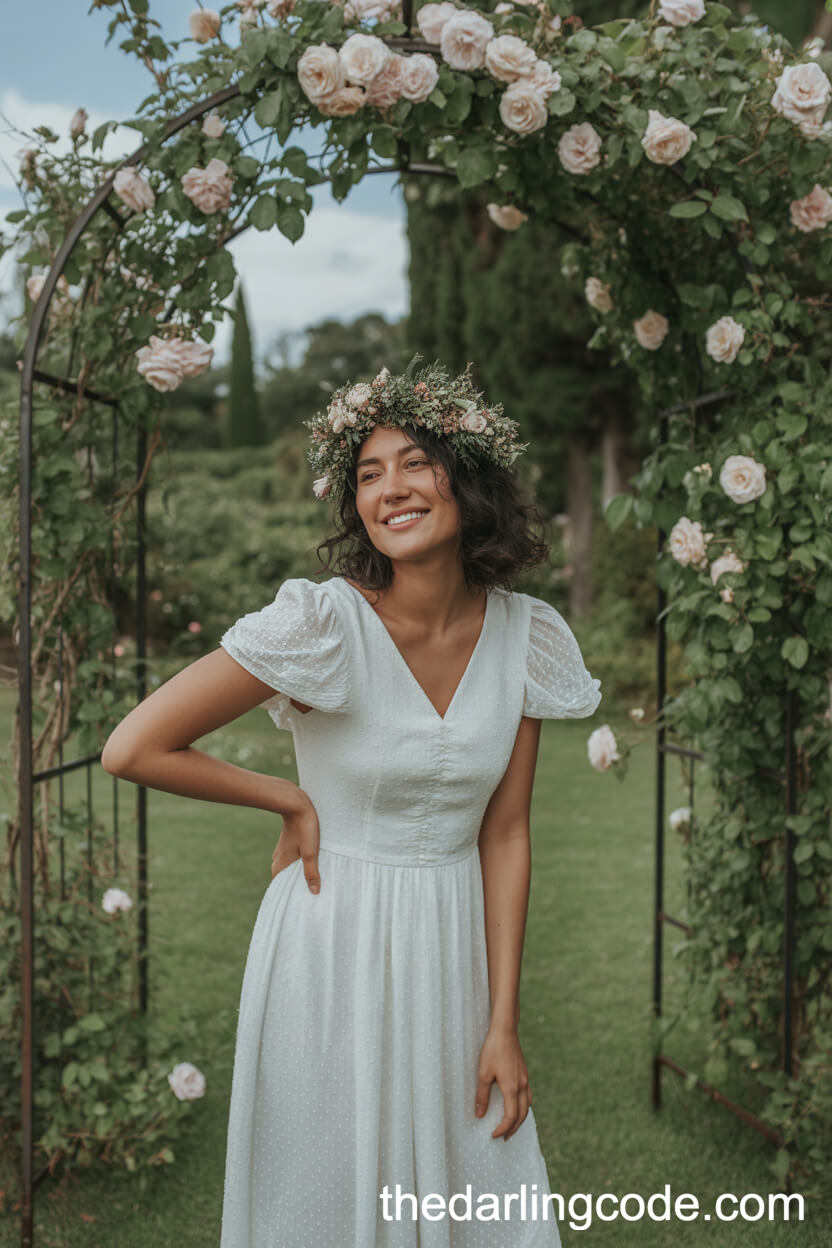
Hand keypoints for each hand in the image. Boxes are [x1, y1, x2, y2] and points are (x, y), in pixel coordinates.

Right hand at [271, 787, 320, 893]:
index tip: (300, 903)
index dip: (290, 894)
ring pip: (289, 867)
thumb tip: (314, 892)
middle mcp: (278, 859)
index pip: (280, 887)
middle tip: (310, 894)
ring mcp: (282, 850)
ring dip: (299, 873)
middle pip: (286, 878)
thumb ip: (311, 873)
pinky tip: (310, 863)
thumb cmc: (304, 828)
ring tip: (313, 880)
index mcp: (280, 865)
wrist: (296, 803)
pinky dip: (299, 863)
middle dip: (296, 885)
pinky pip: (292, 857)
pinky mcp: (288, 842)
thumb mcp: (311, 852)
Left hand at [474, 1026, 531, 1141]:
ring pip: (527, 1106)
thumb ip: (482, 1095)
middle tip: (503, 1137)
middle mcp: (522, 1086)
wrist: (505, 1031)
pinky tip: (516, 1105)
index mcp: (512, 1088)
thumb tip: (479, 1115)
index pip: (511, 1117)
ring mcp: (525, 1079)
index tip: (494, 1135)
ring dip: (520, 1119)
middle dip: (513, 1129)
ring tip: (511, 1126)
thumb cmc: (493, 1050)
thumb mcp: (483, 1073)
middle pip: (522, 1115)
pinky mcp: (525, 1073)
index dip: (503, 1129)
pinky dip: (523, 1107)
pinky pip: (528, 1096)